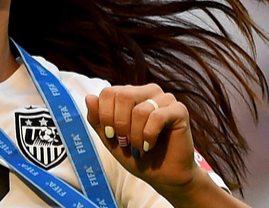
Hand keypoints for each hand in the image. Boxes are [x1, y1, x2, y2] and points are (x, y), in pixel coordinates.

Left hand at [86, 84, 198, 198]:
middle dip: (119, 124)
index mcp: (131, 94)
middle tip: (124, 142)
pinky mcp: (179, 110)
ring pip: (140, 110)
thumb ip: (98, 119)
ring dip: (135, 136)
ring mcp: (165, 99)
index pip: (108, 92)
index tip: (110, 135)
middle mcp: (147, 91)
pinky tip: (149, 145)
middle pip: (122, 96)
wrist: (164, 177)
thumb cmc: (137, 156)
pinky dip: (149, 135)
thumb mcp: (111, 139)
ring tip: (139, 148)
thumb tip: (89, 97)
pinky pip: (157, 117)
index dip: (105, 116)